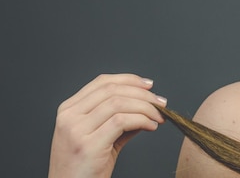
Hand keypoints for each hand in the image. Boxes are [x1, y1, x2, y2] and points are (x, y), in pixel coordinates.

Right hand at [48, 73, 166, 177]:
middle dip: (142, 93)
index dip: (129, 79)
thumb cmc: (84, 169)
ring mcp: (76, 130)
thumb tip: (146, 106)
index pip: (102, 82)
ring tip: (158, 116)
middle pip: (112, 90)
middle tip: (160, 102)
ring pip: (119, 103)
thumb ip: (118, 119)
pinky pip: (121, 122)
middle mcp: (69, 117)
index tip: (149, 85)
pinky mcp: (88, 145)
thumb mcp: (98, 137)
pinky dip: (142, 120)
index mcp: (69, 110)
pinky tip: (151, 126)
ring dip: (145, 107)